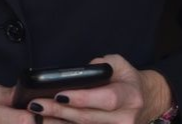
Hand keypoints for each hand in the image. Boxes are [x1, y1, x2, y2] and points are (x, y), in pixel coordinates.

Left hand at [22, 54, 171, 123]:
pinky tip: (49, 123)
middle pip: (89, 118)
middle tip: (36, 105)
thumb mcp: (118, 63)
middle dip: (59, 112)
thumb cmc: (127, 79)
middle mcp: (125, 120)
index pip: (106, 99)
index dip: (83, 98)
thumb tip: (78, 73)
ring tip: (36, 117)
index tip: (59, 95)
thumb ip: (100, 65)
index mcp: (130, 97)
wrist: (145, 100)